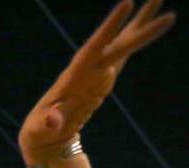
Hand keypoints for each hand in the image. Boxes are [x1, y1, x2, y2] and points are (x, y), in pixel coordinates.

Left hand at [19, 0, 174, 162]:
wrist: (42, 134)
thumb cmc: (39, 131)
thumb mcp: (41, 129)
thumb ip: (49, 122)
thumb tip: (53, 121)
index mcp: (74, 75)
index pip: (96, 46)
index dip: (110, 26)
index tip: (127, 3)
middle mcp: (88, 68)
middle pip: (117, 43)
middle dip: (137, 24)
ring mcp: (96, 72)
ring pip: (122, 43)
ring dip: (140, 23)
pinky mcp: (103, 78)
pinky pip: (123, 56)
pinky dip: (136, 41)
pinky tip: (149, 26)